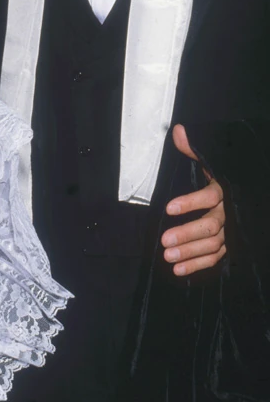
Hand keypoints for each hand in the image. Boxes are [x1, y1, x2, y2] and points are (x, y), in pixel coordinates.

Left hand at [161, 124, 225, 276]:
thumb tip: (179, 131)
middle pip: (211, 225)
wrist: (237, 193)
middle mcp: (229, 212)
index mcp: (224, 190)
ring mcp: (230, 231)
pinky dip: (197, 265)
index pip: (210, 196)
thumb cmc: (217, 177)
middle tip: (164, 240)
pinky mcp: (227, 246)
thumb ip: (193, 150)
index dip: (190, 202)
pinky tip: (178, 271)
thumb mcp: (207, 161)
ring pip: (212, 244)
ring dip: (190, 252)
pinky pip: (215, 257)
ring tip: (167, 257)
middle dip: (187, 234)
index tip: (168, 208)